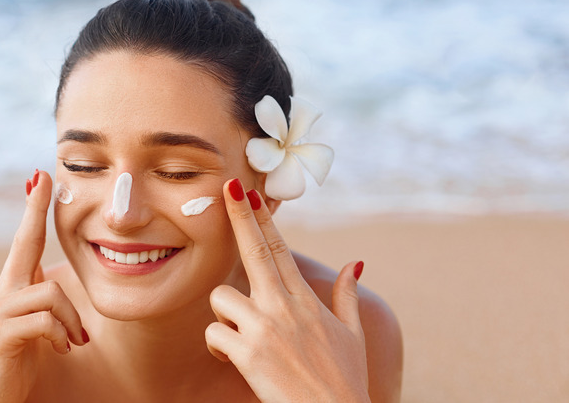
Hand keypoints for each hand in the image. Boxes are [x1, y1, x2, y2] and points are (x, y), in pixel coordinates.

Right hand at [0, 170, 87, 402]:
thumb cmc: (15, 361)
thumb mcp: (30, 323)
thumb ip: (33, 294)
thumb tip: (38, 264)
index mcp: (13, 289)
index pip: (26, 241)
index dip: (32, 210)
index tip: (38, 178)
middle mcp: (2, 293)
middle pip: (24, 244)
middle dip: (34, 210)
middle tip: (43, 177)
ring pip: (50, 294)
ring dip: (71, 321)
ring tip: (73, 342)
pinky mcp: (0, 334)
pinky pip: (45, 321)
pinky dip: (61, 336)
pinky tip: (62, 350)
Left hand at [205, 178, 368, 402]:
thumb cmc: (343, 380)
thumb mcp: (351, 334)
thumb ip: (346, 296)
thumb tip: (354, 263)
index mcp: (305, 300)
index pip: (280, 248)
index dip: (263, 218)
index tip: (250, 193)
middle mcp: (284, 307)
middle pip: (255, 250)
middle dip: (240, 216)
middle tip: (228, 188)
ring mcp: (265, 328)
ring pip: (221, 297)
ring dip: (222, 314)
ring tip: (237, 336)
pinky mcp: (248, 352)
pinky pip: (214, 333)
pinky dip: (217, 345)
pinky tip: (231, 358)